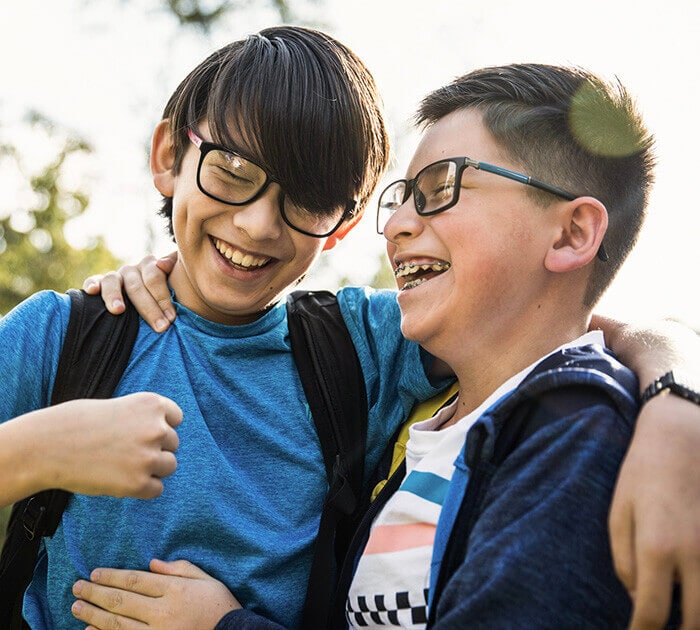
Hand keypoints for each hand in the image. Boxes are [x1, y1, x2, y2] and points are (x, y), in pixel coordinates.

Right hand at [35, 393, 180, 498]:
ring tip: (122, 465)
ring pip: (169, 466)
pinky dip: (142, 488)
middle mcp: (156, 428)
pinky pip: (157, 489)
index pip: (176, 418)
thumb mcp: (117, 406)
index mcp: (152, 404)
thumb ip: (143, 418)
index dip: (159, 427)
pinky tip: (119, 480)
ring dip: (151, 469)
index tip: (139, 432)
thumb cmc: (76, 424)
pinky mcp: (138, 483)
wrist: (46, 446)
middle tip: (123, 451)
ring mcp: (148, 457)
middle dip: (154, 448)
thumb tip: (164, 435)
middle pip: (173, 444)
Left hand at [71, 559, 239, 629]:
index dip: (112, 576)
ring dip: (93, 614)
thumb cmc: (220, 605)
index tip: (95, 573)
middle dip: (96, 593)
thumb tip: (152, 564)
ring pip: (117, 623)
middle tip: (77, 587)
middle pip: (122, 600)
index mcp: (175, 590)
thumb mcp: (205, 579)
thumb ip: (179, 569)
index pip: (136, 581)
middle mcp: (163, 611)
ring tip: (76, 606)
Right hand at [83, 252, 177, 331]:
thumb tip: (163, 263)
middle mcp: (132, 270)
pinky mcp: (100, 284)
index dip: (163, 298)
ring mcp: (115, 276)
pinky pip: (93, 280)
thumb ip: (174, 267)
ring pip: (112, 281)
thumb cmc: (167, 295)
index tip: (171, 317)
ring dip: (114, 295)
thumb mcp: (177, 281)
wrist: (150, 298)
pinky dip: (91, 283)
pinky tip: (91, 291)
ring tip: (118, 311)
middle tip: (160, 326)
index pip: (155, 278)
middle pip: (136, 286)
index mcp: (151, 267)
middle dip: (149, 308)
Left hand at [610, 394, 699, 627]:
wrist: (683, 439)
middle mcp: (695, 556)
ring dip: (697, 617)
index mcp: (656, 549)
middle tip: (658, 626)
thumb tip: (638, 600)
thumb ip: (624, 562)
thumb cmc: (642, 474)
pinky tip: (694, 591)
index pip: (652, 613)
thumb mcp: (619, 513)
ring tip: (680, 615)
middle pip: (695, 623)